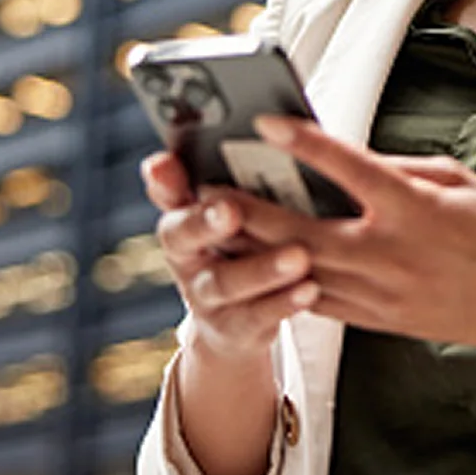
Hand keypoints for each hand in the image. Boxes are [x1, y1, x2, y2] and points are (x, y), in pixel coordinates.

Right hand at [140, 150, 319, 361]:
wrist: (236, 323)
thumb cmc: (241, 245)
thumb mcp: (228, 210)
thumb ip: (222, 176)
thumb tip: (202, 145)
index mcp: (184, 218)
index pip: (167, 195)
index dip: (164, 183)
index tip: (169, 164)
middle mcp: (187, 258)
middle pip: (184, 237)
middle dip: (205, 222)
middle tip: (231, 209)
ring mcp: (207, 297)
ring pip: (226, 283)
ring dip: (261, 268)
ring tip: (298, 256)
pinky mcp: (234, 329)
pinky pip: (257, 317)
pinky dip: (282, 302)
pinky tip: (310, 288)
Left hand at [217, 116, 475, 353]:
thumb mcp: (458, 179)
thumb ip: (399, 168)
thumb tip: (349, 160)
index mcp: (416, 209)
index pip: (351, 169)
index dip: (306, 143)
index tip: (267, 122)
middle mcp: (391, 253)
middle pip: (302, 231)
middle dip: (248, 211)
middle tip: (205, 189)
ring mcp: (380, 292)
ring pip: (298, 272)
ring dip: (253, 251)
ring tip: (215, 228)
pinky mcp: (376, 320)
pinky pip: (316, 301)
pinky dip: (283, 280)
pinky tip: (256, 265)